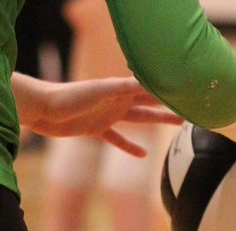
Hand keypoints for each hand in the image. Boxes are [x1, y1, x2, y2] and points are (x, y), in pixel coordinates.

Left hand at [12, 74, 180, 156]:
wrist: (43, 109)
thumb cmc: (69, 95)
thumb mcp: (98, 91)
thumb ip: (121, 87)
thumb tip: (145, 80)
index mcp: (120, 88)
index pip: (150, 86)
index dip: (168, 86)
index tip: (189, 86)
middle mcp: (117, 99)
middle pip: (149, 102)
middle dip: (170, 103)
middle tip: (192, 107)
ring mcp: (108, 114)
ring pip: (139, 119)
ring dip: (157, 120)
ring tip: (178, 124)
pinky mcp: (96, 130)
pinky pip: (118, 139)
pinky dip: (129, 147)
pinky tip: (143, 156)